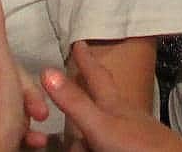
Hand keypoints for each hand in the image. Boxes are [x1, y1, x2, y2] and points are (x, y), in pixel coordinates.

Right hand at [42, 44, 181, 151]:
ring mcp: (131, 131)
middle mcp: (123, 114)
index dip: (86, 59)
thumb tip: (45, 70)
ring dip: (89, 128)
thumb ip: (75, 102)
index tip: (79, 42)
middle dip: (88, 90)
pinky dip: (99, 141)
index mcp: (112, 103)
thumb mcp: (99, 124)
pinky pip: (109, 139)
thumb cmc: (136, 144)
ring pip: (104, 122)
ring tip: (81, 136)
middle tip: (78, 83)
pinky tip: (99, 145)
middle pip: (101, 97)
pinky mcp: (135, 146)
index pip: (96, 75)